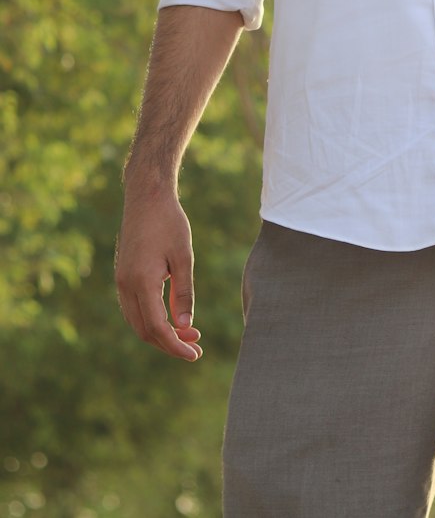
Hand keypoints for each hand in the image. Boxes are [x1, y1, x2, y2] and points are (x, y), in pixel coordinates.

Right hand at [115, 185, 202, 360]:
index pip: (157, 328)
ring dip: (160, 333)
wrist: (146, 197)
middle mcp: (126, 286)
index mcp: (142, 283)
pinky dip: (151, 320)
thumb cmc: (169, 223)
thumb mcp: (184, 257)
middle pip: (145, 331)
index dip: (175, 346)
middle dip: (170, 343)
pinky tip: (171, 317)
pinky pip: (133, 309)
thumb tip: (186, 326)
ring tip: (188, 332)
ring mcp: (121, 281)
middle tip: (196, 346)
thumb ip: (184, 293)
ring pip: (137, 322)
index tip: (194, 354)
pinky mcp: (123, 276)